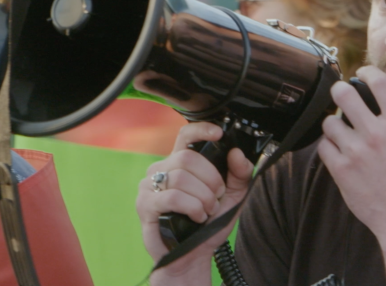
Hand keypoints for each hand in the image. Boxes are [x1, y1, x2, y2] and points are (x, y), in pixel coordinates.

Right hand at [135, 122, 252, 283]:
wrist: (192, 255)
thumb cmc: (209, 223)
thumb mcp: (233, 197)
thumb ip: (240, 174)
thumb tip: (237, 153)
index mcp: (181, 163)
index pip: (186, 135)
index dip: (201, 130)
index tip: (219, 134)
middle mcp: (162, 169)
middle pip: (188, 158)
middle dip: (211, 179)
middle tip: (217, 197)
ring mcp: (150, 186)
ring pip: (182, 177)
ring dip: (203, 197)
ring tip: (207, 211)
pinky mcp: (145, 204)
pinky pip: (173, 197)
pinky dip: (192, 207)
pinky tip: (197, 217)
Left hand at [317, 65, 385, 238]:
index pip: (379, 82)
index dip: (367, 71)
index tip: (362, 73)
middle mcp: (377, 134)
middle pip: (344, 94)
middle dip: (341, 89)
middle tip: (343, 94)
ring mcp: (356, 152)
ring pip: (330, 120)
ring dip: (334, 121)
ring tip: (342, 128)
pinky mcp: (341, 170)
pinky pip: (324, 145)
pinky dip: (329, 145)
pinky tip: (339, 149)